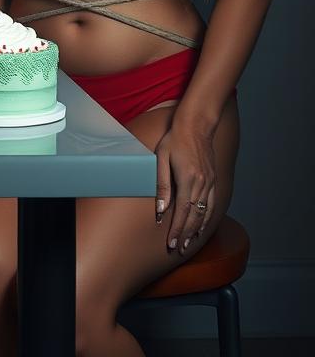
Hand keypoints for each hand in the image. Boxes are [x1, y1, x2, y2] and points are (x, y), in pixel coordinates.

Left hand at [154, 121, 215, 254]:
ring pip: (205, 213)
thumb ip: (162, 185)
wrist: (196, 125)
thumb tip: (160, 209)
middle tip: (179, 249)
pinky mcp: (214, 180)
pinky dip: (207, 218)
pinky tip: (202, 225)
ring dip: (197, 230)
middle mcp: (203, 184)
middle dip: (187, 235)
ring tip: (190, 243)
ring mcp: (211, 183)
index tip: (172, 244)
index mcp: (189, 180)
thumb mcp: (161, 158)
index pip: (182, 212)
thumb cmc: (174, 139)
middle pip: (195, 217)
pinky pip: (212, 205)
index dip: (177, 230)